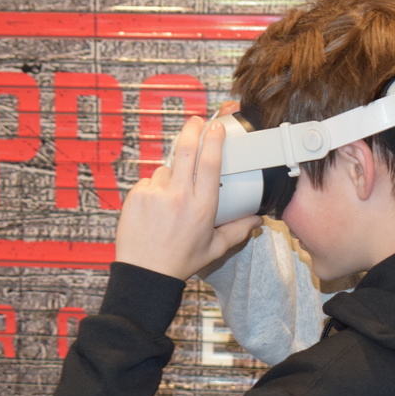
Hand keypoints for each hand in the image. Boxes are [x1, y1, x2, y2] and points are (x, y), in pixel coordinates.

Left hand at [115, 116, 262, 279]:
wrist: (145, 273)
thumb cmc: (180, 261)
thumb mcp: (215, 248)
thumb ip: (238, 231)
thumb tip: (258, 219)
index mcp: (202, 207)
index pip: (210, 163)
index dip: (214, 140)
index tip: (216, 127)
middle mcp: (179, 197)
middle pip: (186, 150)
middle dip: (192, 129)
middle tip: (196, 121)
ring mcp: (156, 195)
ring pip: (166, 170)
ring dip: (171, 176)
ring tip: (171, 200)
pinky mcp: (137, 196)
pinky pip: (149, 182)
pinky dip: (154, 189)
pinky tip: (156, 208)